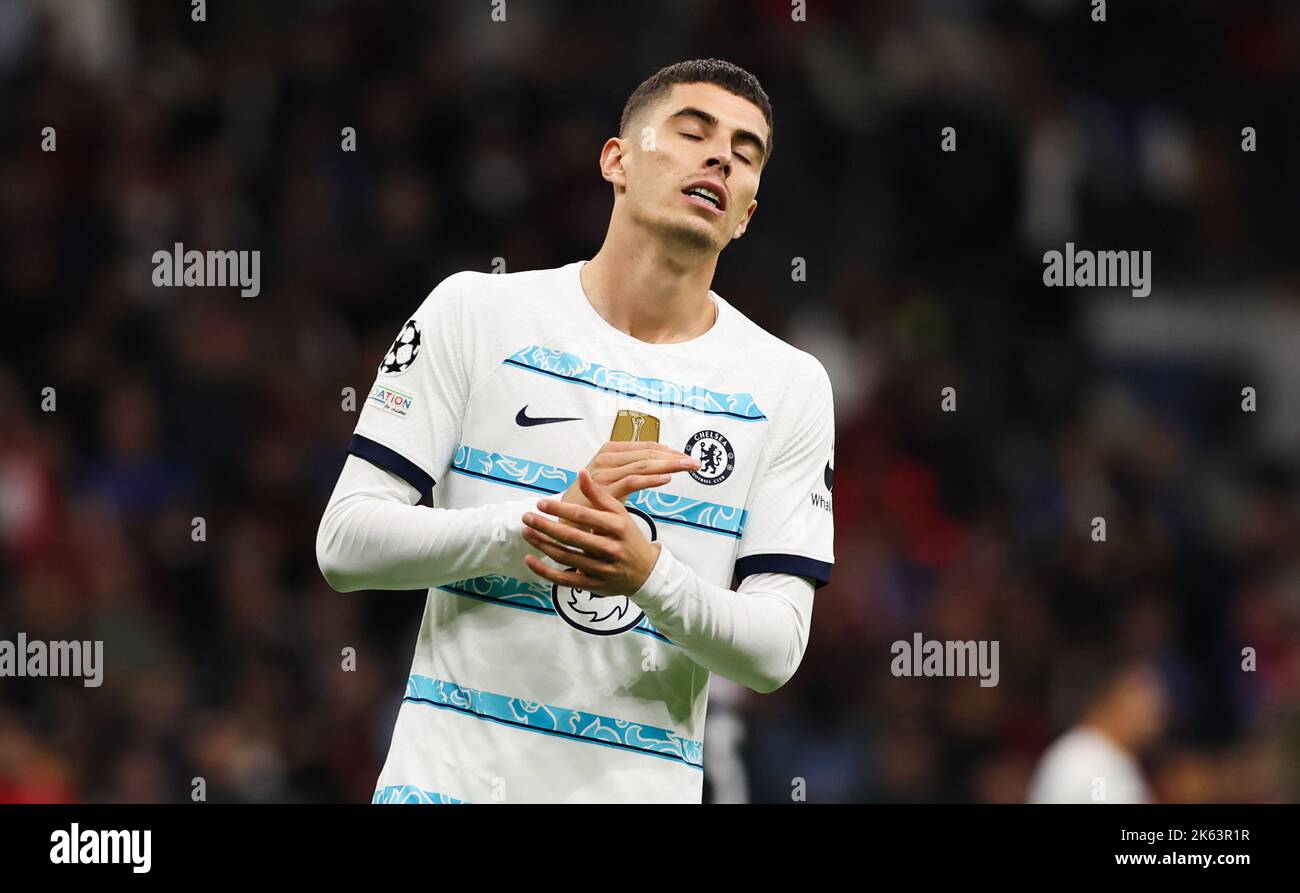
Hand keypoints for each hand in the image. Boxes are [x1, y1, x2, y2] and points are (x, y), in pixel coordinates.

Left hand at [521, 468, 662, 596]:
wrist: (646, 572)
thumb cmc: (629, 537)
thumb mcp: (620, 513)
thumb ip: (599, 494)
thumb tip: (581, 472)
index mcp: (617, 527)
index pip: (583, 516)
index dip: (559, 509)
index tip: (541, 503)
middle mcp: (609, 549)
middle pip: (571, 537)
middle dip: (545, 526)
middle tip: (526, 517)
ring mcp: (601, 569)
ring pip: (565, 557)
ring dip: (542, 545)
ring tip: (526, 532)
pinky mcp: (593, 585)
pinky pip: (564, 579)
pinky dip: (544, 571)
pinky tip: (530, 559)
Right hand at [560, 440, 698, 507]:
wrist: (565, 518)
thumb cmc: (590, 500)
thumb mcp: (612, 479)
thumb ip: (631, 469)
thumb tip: (660, 465)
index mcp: (610, 451)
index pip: (646, 446)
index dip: (669, 450)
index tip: (687, 457)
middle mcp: (606, 458)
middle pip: (648, 453)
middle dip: (674, 456)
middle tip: (695, 462)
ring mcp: (604, 473)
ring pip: (643, 465)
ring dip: (669, 464)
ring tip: (688, 467)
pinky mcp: (604, 490)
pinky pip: (632, 481)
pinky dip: (651, 479)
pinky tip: (667, 479)